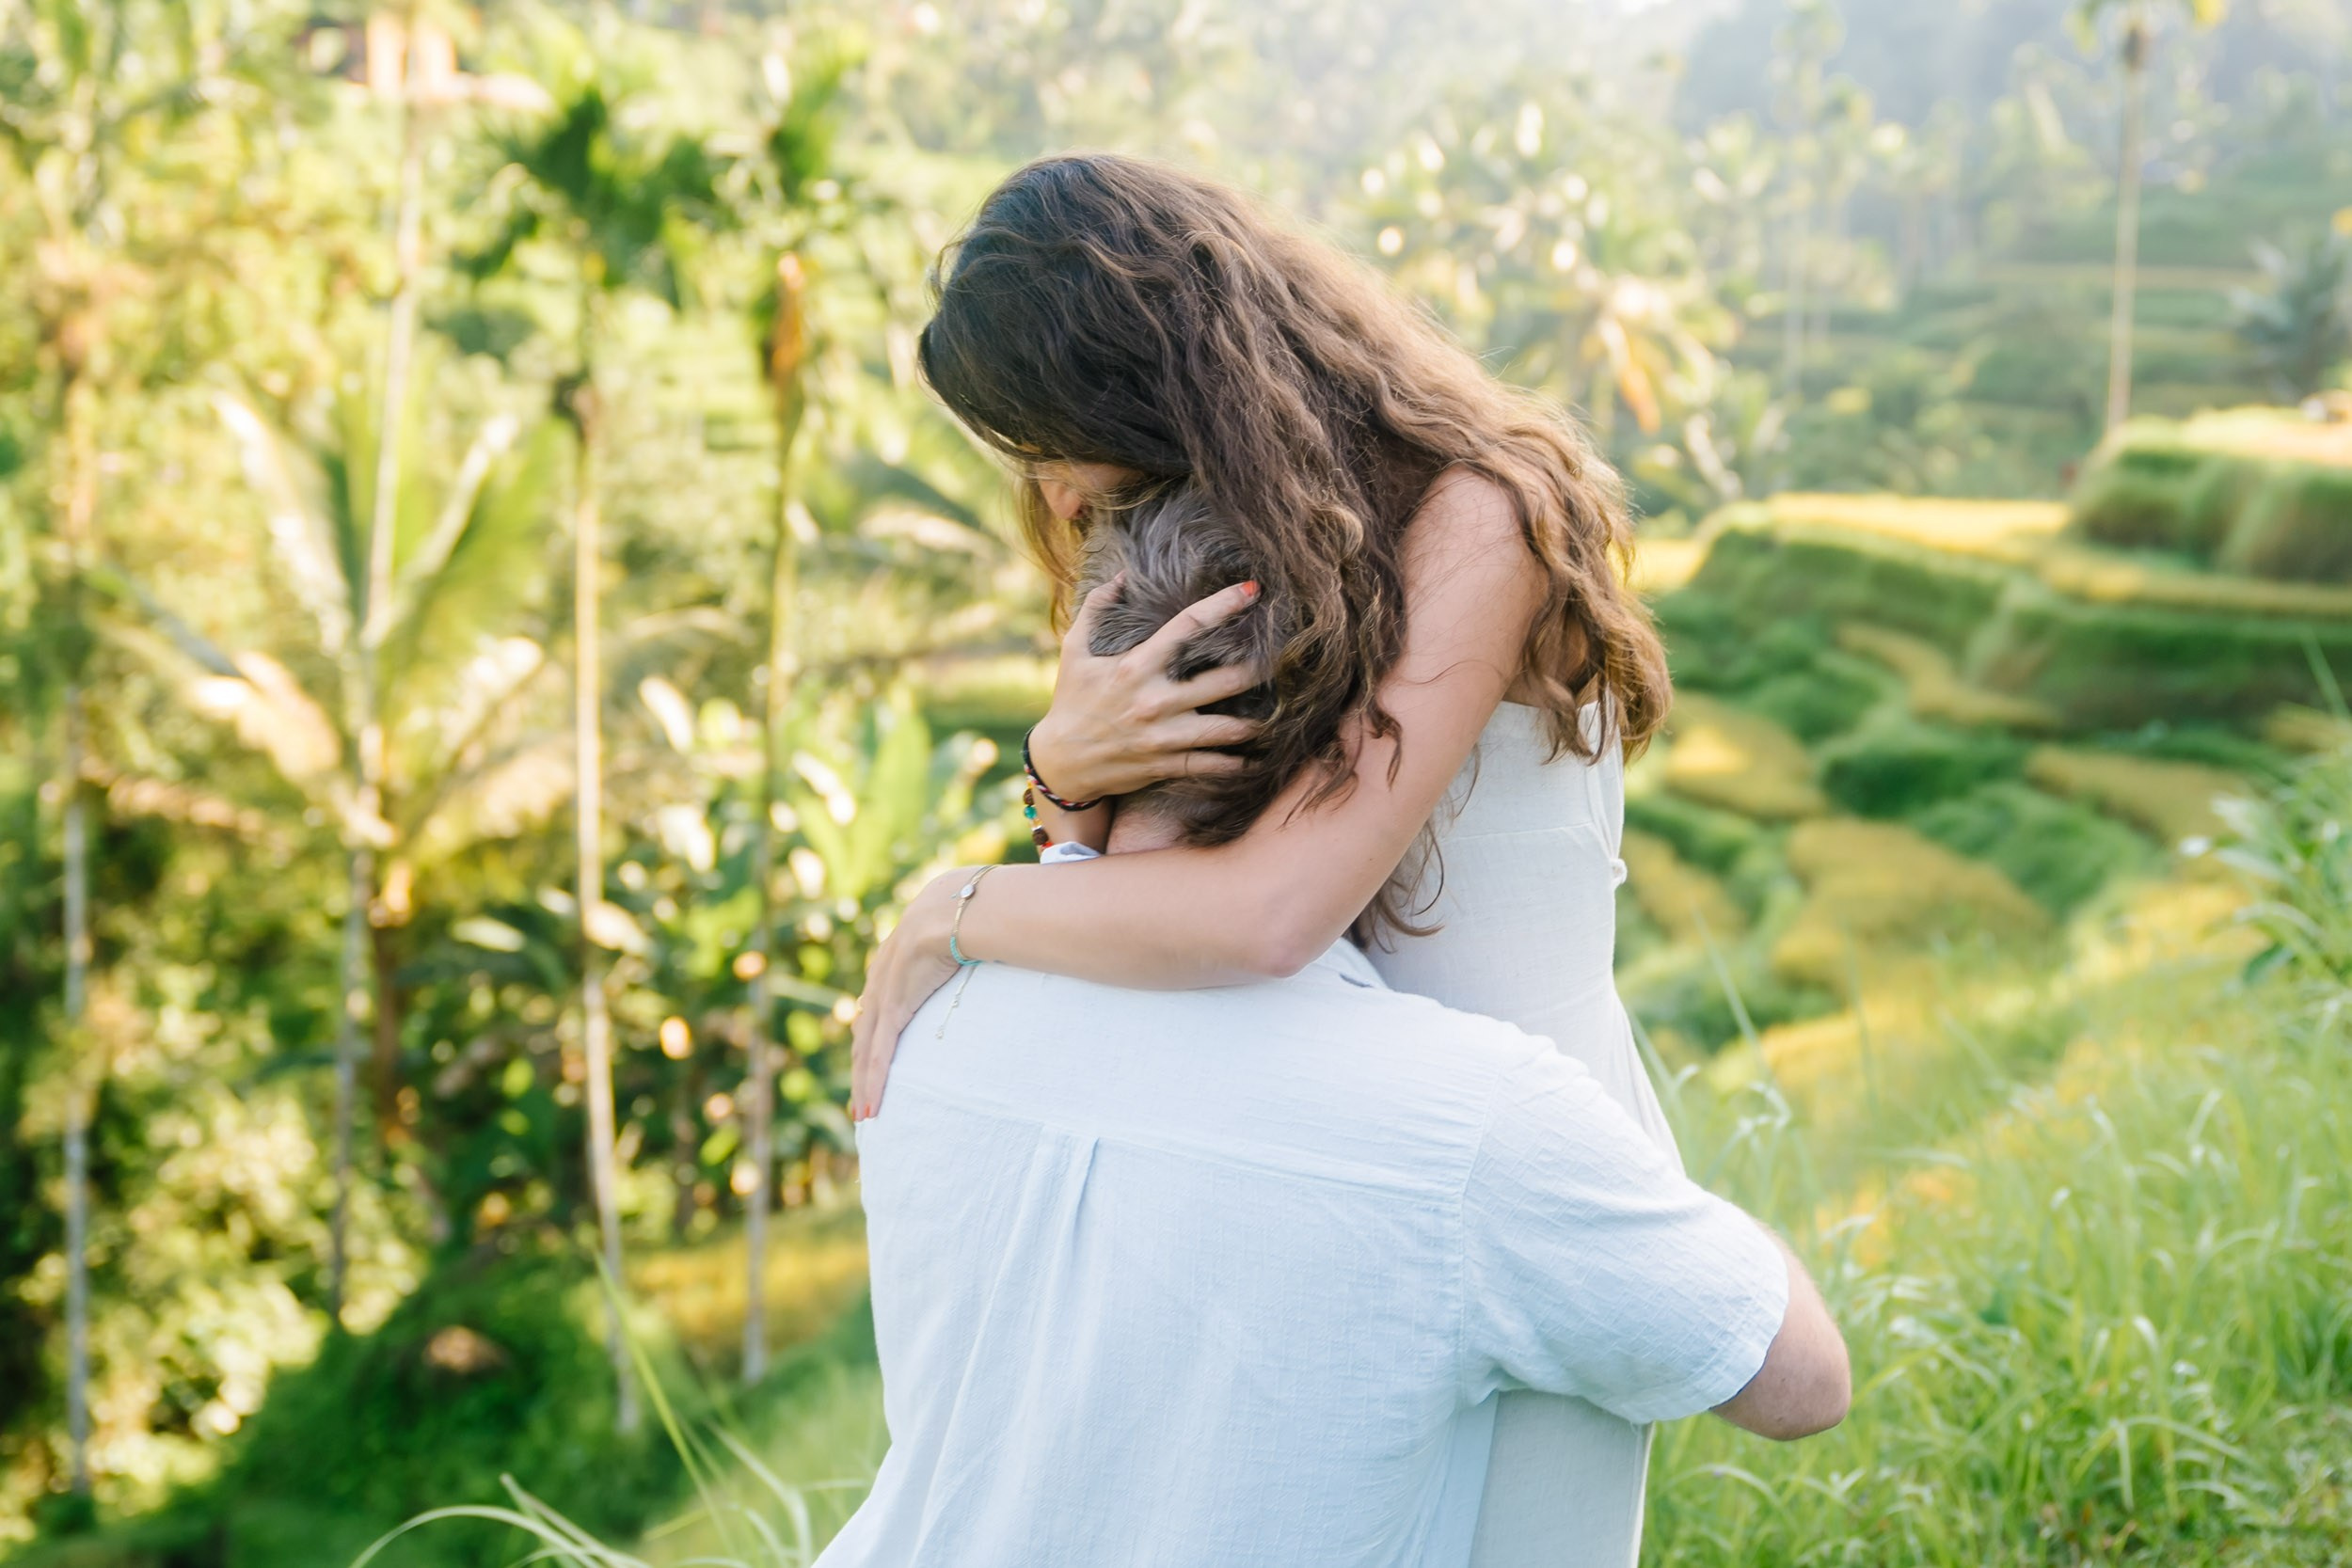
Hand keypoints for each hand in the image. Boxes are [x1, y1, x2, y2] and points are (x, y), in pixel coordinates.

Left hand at [849, 866, 971, 1120]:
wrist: (960, 906)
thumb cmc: (973, 911)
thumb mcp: (965, 933)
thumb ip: (972, 947)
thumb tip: (1007, 945)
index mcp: (895, 961)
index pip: (877, 1006)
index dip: (873, 1034)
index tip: (874, 1058)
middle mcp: (880, 979)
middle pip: (865, 1033)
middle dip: (861, 1067)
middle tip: (862, 1098)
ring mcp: (884, 995)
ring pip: (866, 1051)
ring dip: (864, 1084)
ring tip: (865, 1114)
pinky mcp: (893, 1009)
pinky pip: (879, 1054)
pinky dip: (874, 1082)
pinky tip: (870, 1108)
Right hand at [1026, 575, 1268, 802]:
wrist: (1062, 764)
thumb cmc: (1071, 701)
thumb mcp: (1074, 651)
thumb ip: (1096, 609)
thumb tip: (1122, 576)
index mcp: (1135, 667)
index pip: (1187, 627)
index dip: (1223, 605)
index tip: (1252, 589)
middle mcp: (1154, 701)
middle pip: (1224, 681)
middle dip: (1260, 667)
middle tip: (1287, 656)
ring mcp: (1164, 736)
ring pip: (1228, 729)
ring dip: (1260, 721)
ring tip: (1286, 708)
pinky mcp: (1167, 765)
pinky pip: (1214, 765)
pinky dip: (1241, 763)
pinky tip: (1260, 756)